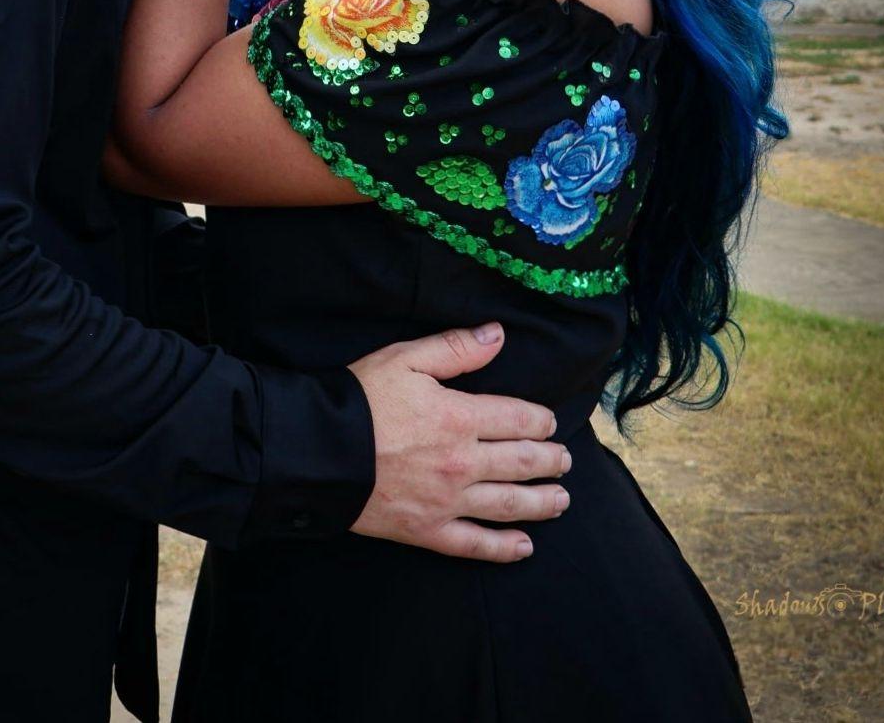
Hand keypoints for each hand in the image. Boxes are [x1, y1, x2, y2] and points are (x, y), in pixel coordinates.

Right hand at [346, 324, 571, 561]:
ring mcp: (447, 501)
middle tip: (565, 461)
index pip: (517, 419)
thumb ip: (455, 348)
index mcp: (459, 417)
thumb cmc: (361, 399)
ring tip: (561, 499)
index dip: (540, 421)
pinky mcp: (427, 531)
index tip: (550, 422)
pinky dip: (504, 548)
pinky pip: (475, 544)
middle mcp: (462, 463)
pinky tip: (524, 547)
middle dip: (549, 461)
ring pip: (508, 504)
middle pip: (521, 463)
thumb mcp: (405, 359)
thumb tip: (498, 335)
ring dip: (541, 502)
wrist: (318, 452)